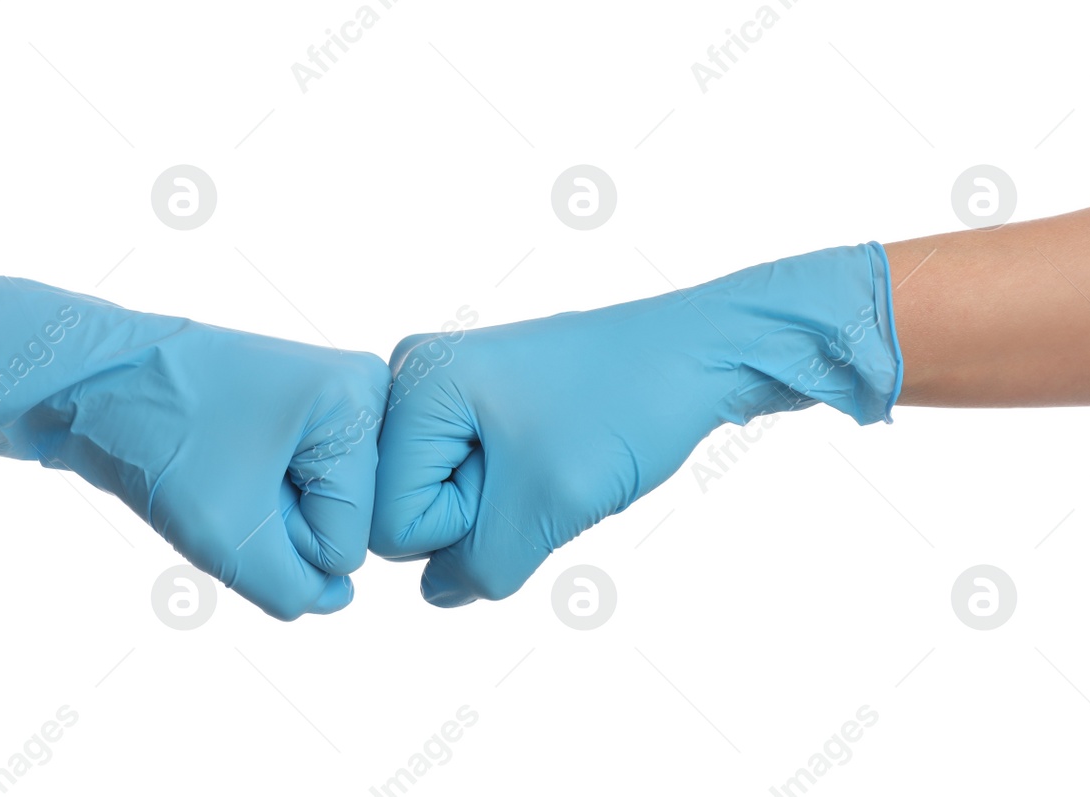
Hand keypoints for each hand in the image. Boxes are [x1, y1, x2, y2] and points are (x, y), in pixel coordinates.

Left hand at [0, 266, 388, 619]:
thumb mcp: (229, 538)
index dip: (283, 539)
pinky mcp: (305, 411)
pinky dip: (253, 496)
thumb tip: (335, 598)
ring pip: (315, 511)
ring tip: (218, 465)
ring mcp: (333, 399)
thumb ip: (295, 591)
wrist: (87, 376)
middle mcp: (362, 392)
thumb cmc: (155, 437)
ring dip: (262, 513)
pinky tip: (222, 462)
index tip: (234, 482)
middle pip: (340, 523)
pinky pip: (295, 489)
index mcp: (360, 402)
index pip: (349, 541)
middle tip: (221, 475)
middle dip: (278, 523)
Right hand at [369, 244, 902, 606]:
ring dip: (502, 507)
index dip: (459, 529)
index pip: (390, 523)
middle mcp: (414, 377)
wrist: (699, 353)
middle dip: (476, 517)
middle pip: (408, 511)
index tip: (521, 477)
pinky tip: (553, 455)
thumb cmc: (627, 410)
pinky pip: (471, 482)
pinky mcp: (477, 404)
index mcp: (414, 384)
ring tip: (553, 458)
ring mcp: (445, 388)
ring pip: (443, 503)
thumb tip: (440, 589)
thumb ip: (478, 567)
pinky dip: (516, 490)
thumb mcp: (546, 506)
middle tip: (540, 467)